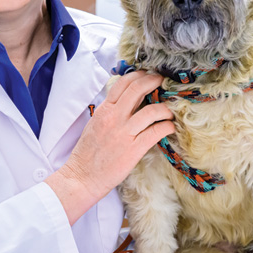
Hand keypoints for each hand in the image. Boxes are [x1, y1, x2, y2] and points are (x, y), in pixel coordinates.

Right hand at [45, 70, 173, 223]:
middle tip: (163, 82)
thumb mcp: (95, 124)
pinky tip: (169, 127)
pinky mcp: (134, 149)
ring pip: (151, 111)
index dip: (139, 75)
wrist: (82, 176)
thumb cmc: (88, 153)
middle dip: (154, 81)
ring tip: (169, 111)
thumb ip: (110, 110)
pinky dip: (167, 126)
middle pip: (138, 89)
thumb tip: (127, 100)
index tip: (149, 75)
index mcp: (104, 110)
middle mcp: (114, 118)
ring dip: (165, 108)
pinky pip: (156, 132)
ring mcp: (124, 133)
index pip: (123, 83)